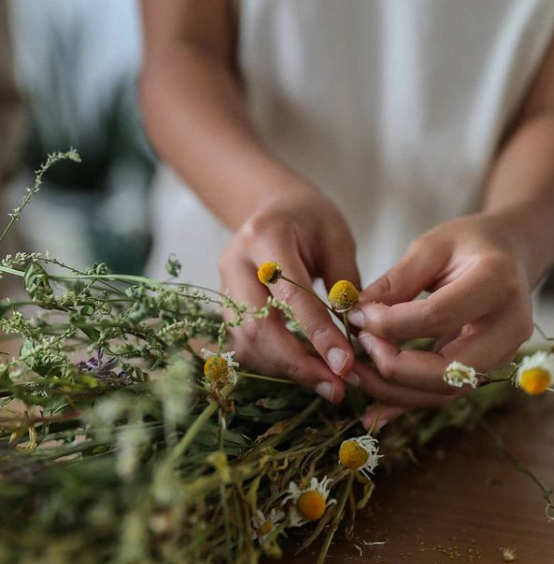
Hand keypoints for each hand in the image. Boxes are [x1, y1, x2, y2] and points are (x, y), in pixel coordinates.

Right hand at [219, 188, 359, 401]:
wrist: (273, 208)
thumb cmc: (310, 219)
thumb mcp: (337, 237)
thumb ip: (344, 283)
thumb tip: (354, 336)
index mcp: (265, 237)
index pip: (290, 294)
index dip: (317, 333)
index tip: (345, 364)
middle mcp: (235, 263)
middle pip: (256, 326)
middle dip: (296, 363)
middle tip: (335, 387)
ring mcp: (225, 286)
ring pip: (246, 342)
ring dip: (286, 369)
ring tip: (326, 384)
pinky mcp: (227, 306)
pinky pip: (245, 344)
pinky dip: (274, 363)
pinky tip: (304, 369)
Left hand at [348, 213, 534, 425]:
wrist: (510, 255)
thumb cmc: (469, 244)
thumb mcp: (430, 247)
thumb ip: (395, 280)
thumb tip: (356, 312)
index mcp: (496, 283)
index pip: (437, 316)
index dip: (389, 322)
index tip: (356, 316)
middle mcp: (508, 328)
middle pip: (448, 371)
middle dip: (393, 368)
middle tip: (357, 351)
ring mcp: (501, 355)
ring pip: (445, 392)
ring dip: (394, 392)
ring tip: (355, 375)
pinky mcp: (484, 369)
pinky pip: (444, 395)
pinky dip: (407, 404)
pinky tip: (374, 411)